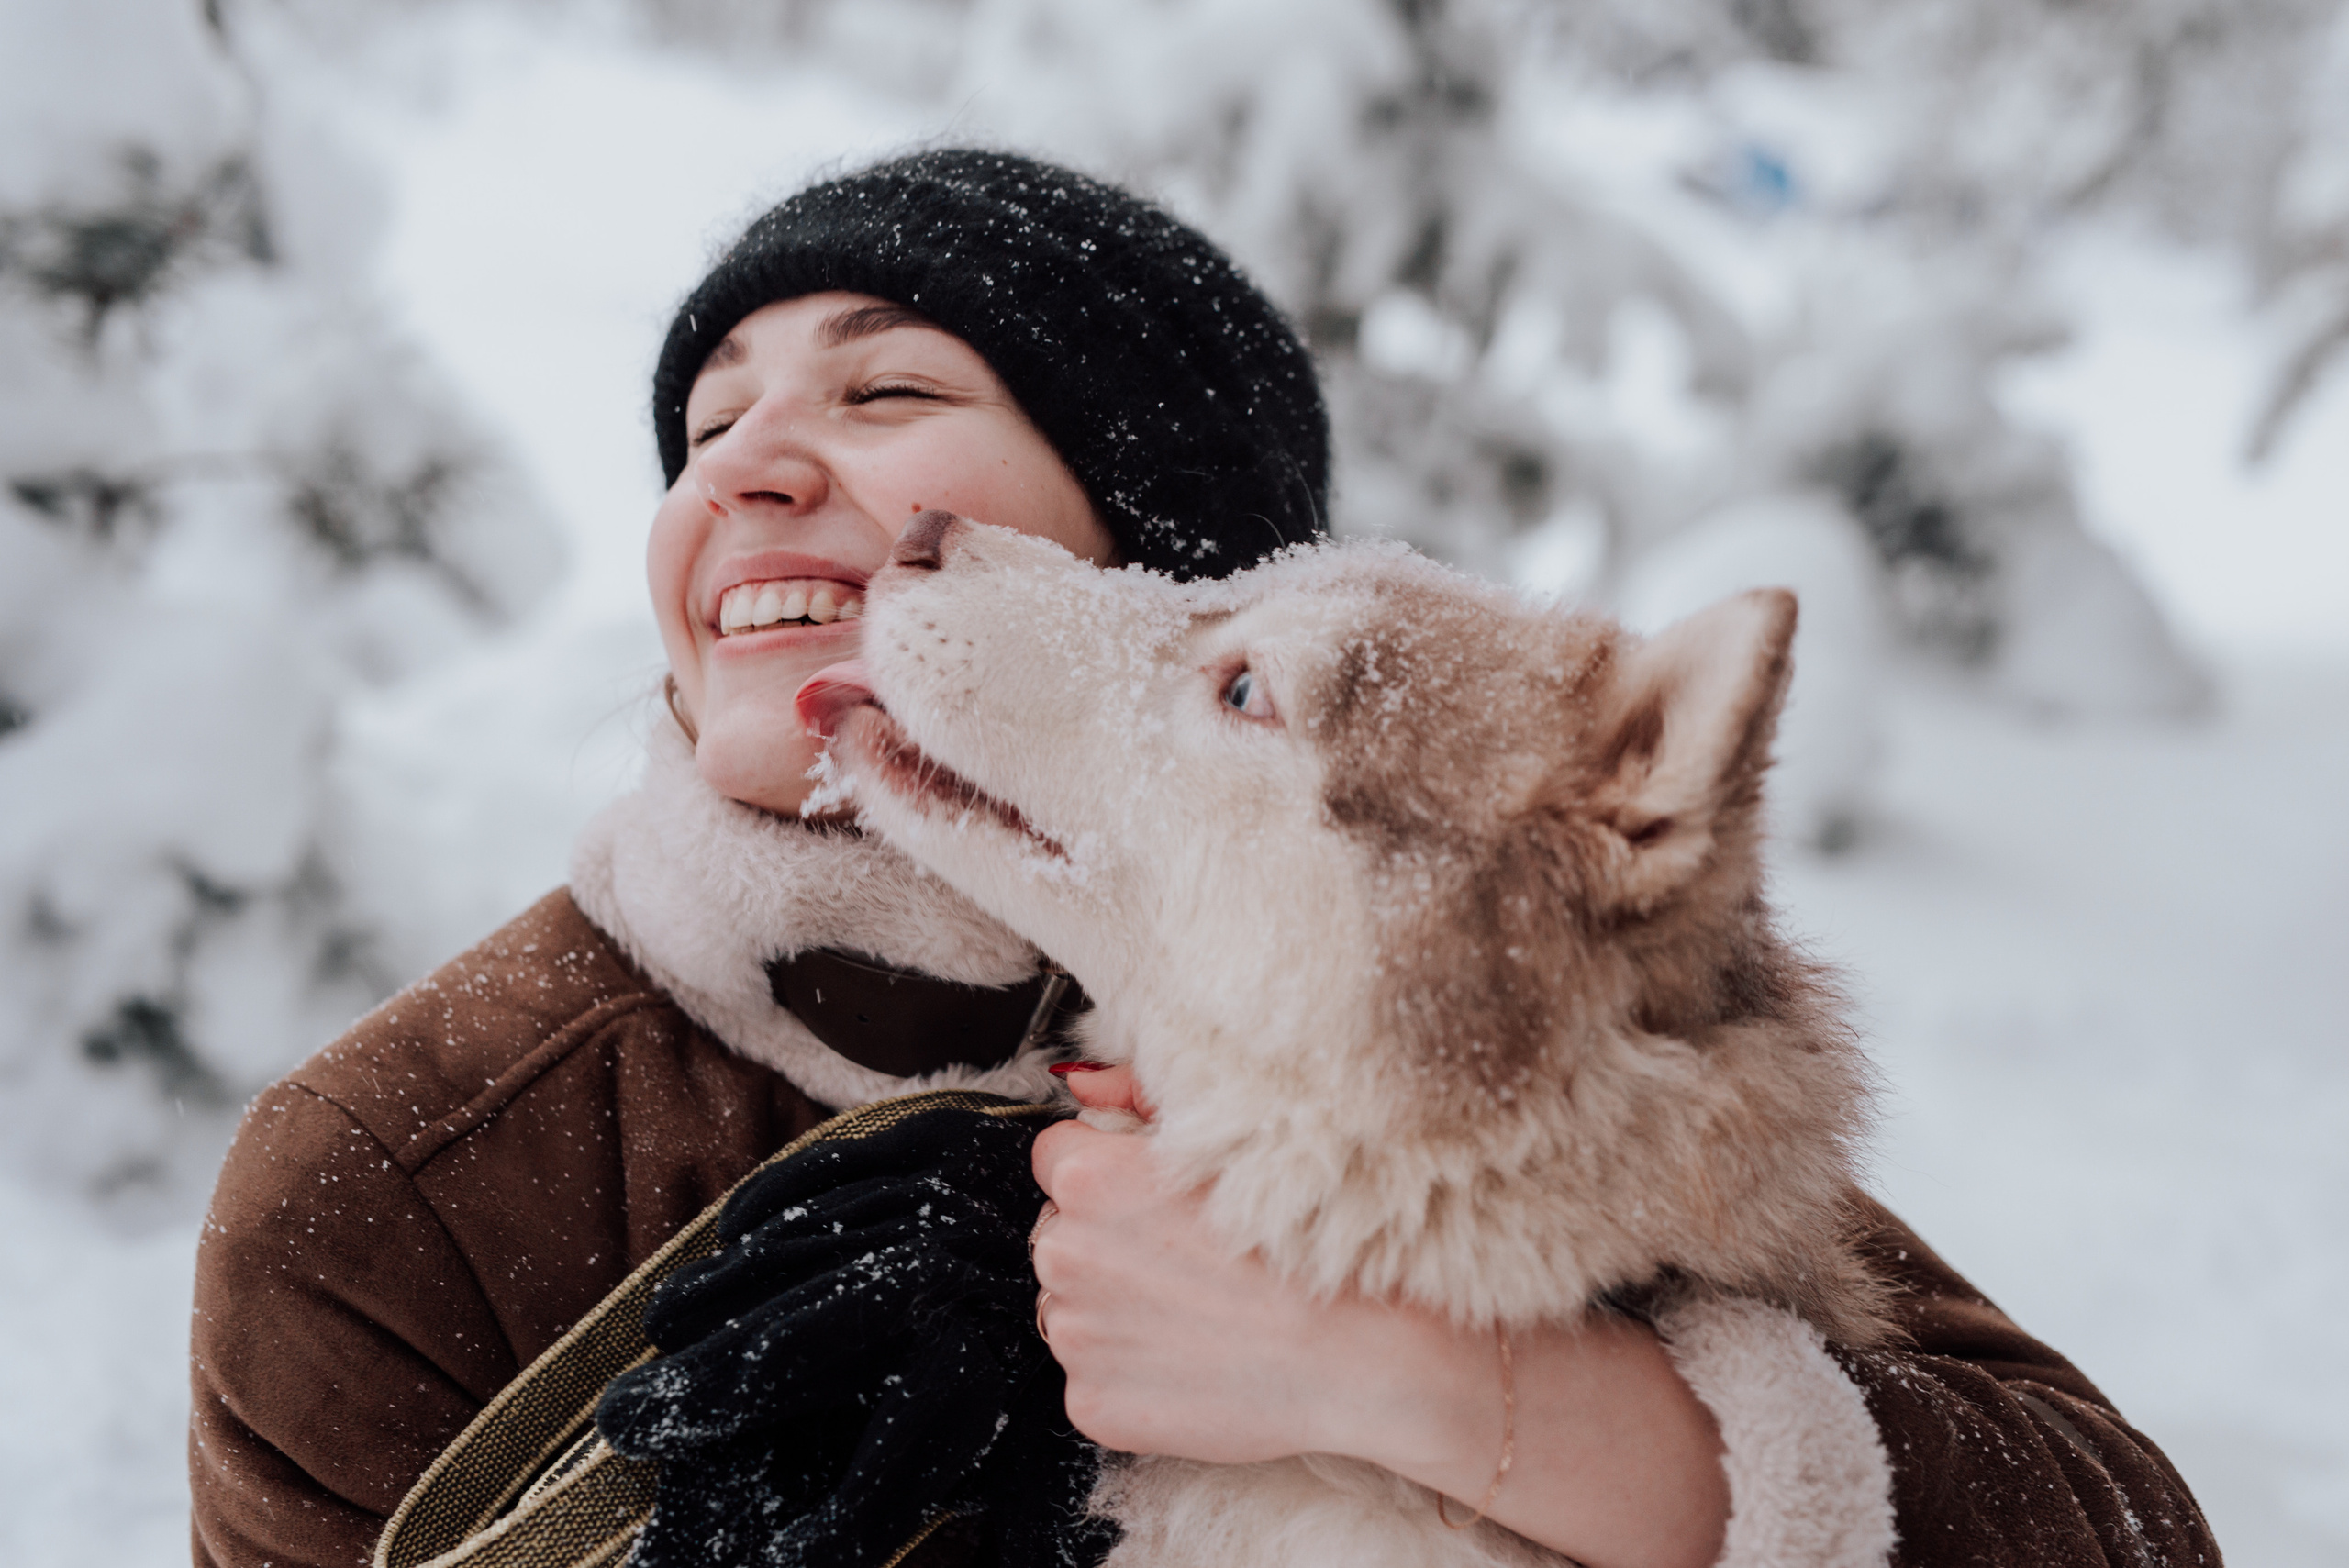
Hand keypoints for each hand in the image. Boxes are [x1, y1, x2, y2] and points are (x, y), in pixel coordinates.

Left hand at [1031, 1067, 1418, 1462]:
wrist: (1361, 1358)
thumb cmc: (1310, 1238)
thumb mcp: (1229, 1132)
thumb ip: (1137, 1094)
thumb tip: (1083, 1086)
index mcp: (1090, 1179)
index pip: (1057, 1158)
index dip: (1108, 1172)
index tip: (1153, 1197)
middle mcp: (1065, 1256)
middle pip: (1062, 1234)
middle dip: (1107, 1241)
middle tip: (1187, 1259)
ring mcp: (1075, 1338)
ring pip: (1073, 1307)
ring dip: (1113, 1307)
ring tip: (1198, 1313)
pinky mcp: (1091, 1404)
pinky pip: (1095, 1376)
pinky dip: (1131, 1372)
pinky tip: (1196, 1362)